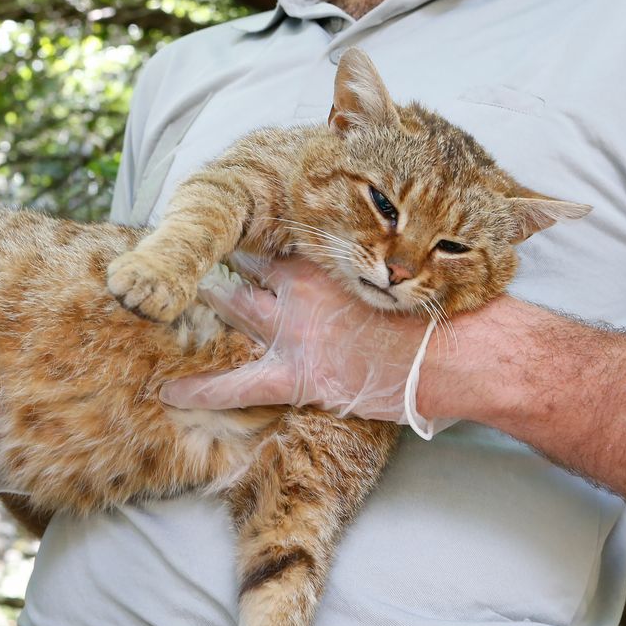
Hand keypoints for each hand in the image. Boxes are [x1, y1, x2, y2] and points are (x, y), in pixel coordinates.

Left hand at [159, 256, 455, 437]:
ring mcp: (294, 332)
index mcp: (327, 257)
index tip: (235, 234)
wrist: (459, 354)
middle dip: (217, 269)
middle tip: (186, 265)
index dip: (253, 241)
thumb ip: (374, 261)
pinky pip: (235, 386)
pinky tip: (167, 391)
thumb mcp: (406, 270)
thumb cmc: (442, 313)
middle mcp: (300, 289)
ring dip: (205, 311)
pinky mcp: (297, 376)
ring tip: (166, 311)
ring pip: (232, 313)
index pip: (274, 242)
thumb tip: (381, 260)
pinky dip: (199, 390)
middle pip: (244, 271)